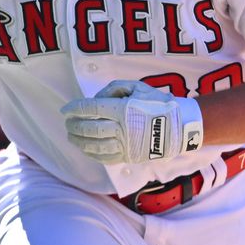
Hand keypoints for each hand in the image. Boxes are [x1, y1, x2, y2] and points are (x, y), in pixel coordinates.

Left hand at [62, 80, 204, 164]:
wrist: (179, 127)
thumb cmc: (158, 104)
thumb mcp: (138, 87)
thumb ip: (115, 88)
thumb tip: (97, 98)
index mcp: (123, 110)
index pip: (91, 109)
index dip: (75, 109)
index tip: (65, 110)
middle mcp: (122, 128)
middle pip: (90, 129)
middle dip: (74, 126)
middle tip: (68, 123)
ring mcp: (125, 145)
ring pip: (95, 145)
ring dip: (79, 141)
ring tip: (71, 137)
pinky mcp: (129, 156)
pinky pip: (105, 158)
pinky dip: (92, 153)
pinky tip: (85, 149)